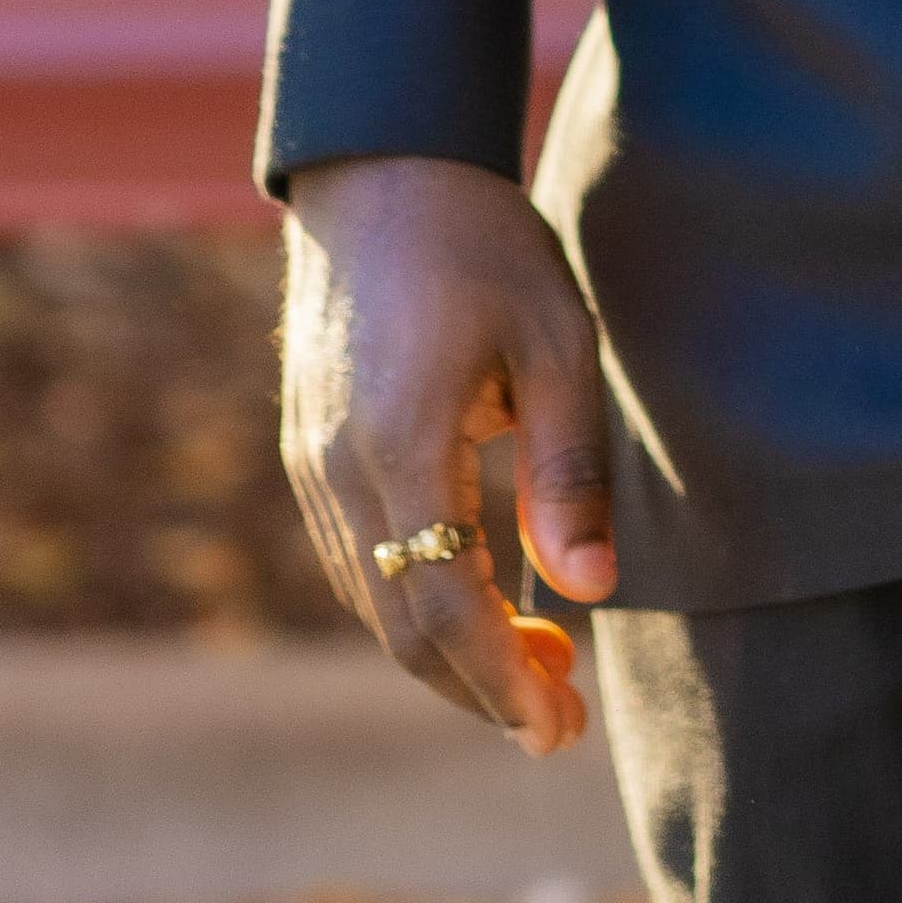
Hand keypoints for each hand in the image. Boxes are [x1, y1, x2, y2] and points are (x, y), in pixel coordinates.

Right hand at [280, 155, 616, 753]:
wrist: (380, 172)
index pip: (444, 606)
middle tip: (560, 728)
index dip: (502, 681)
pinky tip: (477, 608)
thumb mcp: (555, 341)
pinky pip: (357, 564)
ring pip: (373, 604)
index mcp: (400, 444)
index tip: (557, 729)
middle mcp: (336, 471)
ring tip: (537, 678)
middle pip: (400, 626)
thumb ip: (570, 469)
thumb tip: (595, 591)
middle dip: (480, 690)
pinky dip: (414, 606)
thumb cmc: (482, 245)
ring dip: (449, 656)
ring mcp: (309, 465)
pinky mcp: (306, 453)